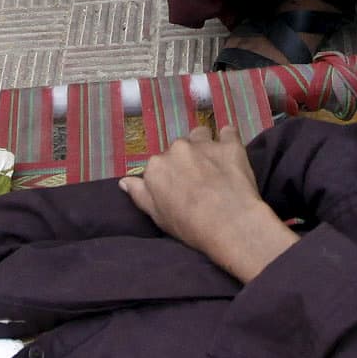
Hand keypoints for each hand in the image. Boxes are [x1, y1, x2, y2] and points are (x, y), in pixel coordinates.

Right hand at [124, 124, 292, 281]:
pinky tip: (231, 151)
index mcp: (156, 166)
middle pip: (179, 149)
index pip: (159, 164)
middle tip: (199, 180)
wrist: (229, 223)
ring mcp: (204, 144)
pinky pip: (228, 132)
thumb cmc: (189, 225)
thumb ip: (140, 194)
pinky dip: (228, 139)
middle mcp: (177, 149)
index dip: (170, 176)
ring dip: (204, 144)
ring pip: (200, 134)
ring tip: (214, 163)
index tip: (180, 188)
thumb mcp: (157, 215)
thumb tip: (124, 181)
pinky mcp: (230, 144)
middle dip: (186, 160)